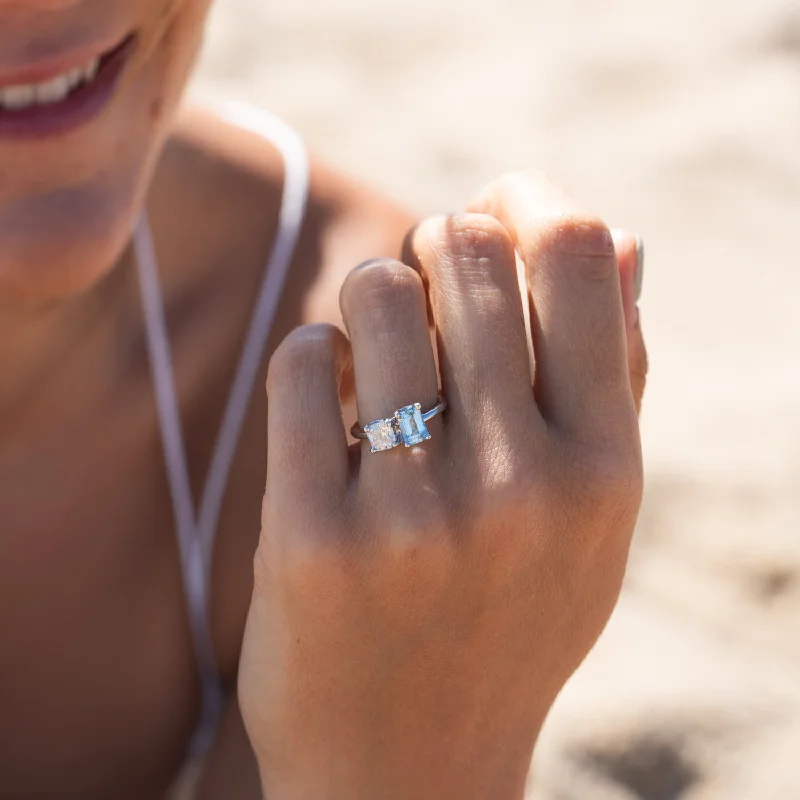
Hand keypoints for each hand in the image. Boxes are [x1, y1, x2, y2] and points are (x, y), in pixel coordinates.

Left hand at [239, 171, 646, 799]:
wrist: (409, 769)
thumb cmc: (507, 621)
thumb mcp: (592, 515)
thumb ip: (616, 373)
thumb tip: (626, 238)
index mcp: (606, 467)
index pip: (576, 251)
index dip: (526, 199)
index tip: (493, 210)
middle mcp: (522, 484)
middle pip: (463, 249)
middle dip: (436, 243)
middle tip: (426, 284)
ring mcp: (414, 516)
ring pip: (374, 293)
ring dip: (370, 303)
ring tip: (378, 355)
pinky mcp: (315, 539)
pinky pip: (302, 363)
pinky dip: (312, 362)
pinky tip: (330, 409)